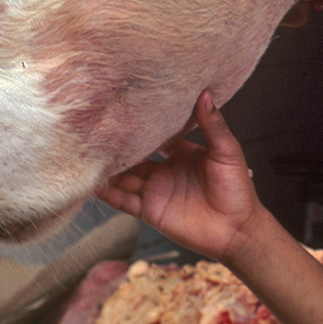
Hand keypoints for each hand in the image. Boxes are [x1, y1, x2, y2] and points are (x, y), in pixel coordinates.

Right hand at [95, 91, 262, 261]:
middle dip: (117, 145)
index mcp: (182, 152)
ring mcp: (155, 190)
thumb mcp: (226, 151)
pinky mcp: (149, 211)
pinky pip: (123, 200)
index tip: (124, 109)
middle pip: (134, 155)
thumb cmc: (237, 189)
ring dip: (107, 168)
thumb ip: (213, 125)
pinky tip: (91, 183)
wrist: (237, 230)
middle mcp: (164, 170)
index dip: (141, 124)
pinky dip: (107, 193)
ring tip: (85, 153)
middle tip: (95, 129)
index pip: (156, 135)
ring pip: (123, 177)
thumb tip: (205, 93)